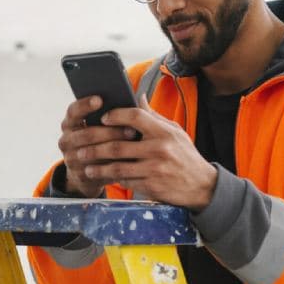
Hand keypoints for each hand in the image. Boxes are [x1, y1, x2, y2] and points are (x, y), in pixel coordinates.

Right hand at [58, 96, 139, 196]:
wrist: (86, 173)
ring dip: (115, 148)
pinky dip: (114, 164)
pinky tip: (129, 160)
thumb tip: (141, 98)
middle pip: (87, 134)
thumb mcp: (99, 126)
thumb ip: (114, 113)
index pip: (73, 111)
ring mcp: (70, 158)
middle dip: (111, 131)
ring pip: (93, 152)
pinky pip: (98, 169)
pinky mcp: (79, 174)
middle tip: (132, 129)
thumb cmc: (99, 141)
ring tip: (134, 144)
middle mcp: (66, 140)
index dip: (85, 105)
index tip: (100, 99)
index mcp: (69, 123)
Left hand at [75, 97, 217, 208]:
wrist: (202, 186)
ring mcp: (155, 169)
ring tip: (87, 167)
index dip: (116, 115)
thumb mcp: (175, 132)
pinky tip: (104, 177)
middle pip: (118, 145)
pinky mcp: (152, 186)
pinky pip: (126, 181)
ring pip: (117, 167)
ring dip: (99, 167)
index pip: (136, 116)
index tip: (103, 118)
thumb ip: (154, 117)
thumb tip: (138, 97)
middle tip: (81, 149)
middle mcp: (159, 149)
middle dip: (96, 148)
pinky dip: (113, 178)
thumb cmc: (184, 155)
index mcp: (164, 132)